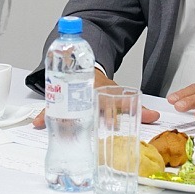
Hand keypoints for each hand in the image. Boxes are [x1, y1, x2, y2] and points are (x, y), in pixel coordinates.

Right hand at [31, 69, 160, 127]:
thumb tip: (155, 117)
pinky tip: (38, 123)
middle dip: (75, 115)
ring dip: (55, 113)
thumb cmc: (101, 86)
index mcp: (99, 92)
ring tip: (46, 122)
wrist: (85, 68)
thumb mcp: (118, 95)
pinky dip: (44, 115)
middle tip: (73, 125)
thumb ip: (137, 109)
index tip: (111, 124)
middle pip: (79, 104)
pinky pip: (51, 107)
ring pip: (62, 105)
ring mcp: (69, 95)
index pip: (106, 103)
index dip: (109, 114)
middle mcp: (83, 93)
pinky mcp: (59, 99)